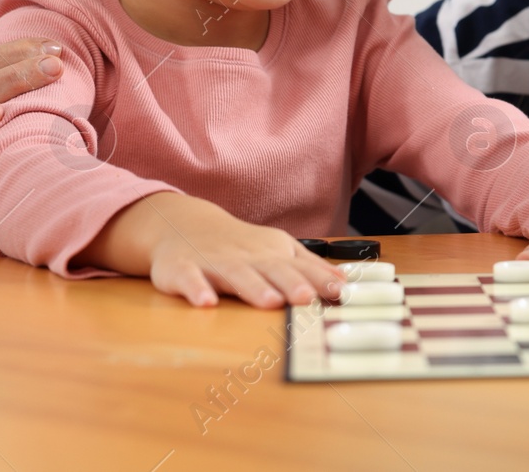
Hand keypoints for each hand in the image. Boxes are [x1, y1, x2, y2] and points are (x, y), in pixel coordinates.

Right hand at [83, 193, 344, 307]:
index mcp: (272, 254)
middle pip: (272, 270)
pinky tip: (206, 303)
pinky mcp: (182, 270)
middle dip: (291, 284)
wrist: (183, 224)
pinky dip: (197, 290)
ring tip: (270, 302)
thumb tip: (346, 282)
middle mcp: (247, 257)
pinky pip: (189, 280)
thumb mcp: (277, 250)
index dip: (322, 281)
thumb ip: (310, 267)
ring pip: (236, 275)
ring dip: (253, 288)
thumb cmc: (239, 245)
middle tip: (307, 299)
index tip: (343, 293)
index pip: (301, 268)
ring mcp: (215, 263)